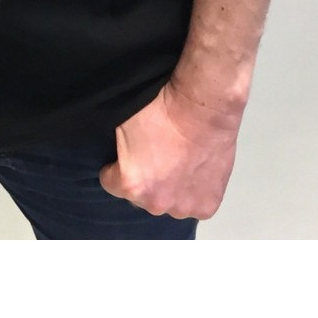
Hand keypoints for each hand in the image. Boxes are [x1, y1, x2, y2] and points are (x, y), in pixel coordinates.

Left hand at [99, 82, 240, 219]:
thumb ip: (116, 153)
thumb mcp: (122, 126)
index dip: (115, 166)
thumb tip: (115, 159)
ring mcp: (184, 207)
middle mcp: (156, 203)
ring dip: (172, 189)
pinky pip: (194, 203)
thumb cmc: (163, 111)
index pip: (110, 182)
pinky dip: (195, 191)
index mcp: (132, 185)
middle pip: (142, 196)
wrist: (203, 109)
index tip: (126, 156)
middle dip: (146, 181)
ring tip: (181, 162)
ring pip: (169, 202)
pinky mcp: (207, 206)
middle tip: (158, 156)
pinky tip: (197, 168)